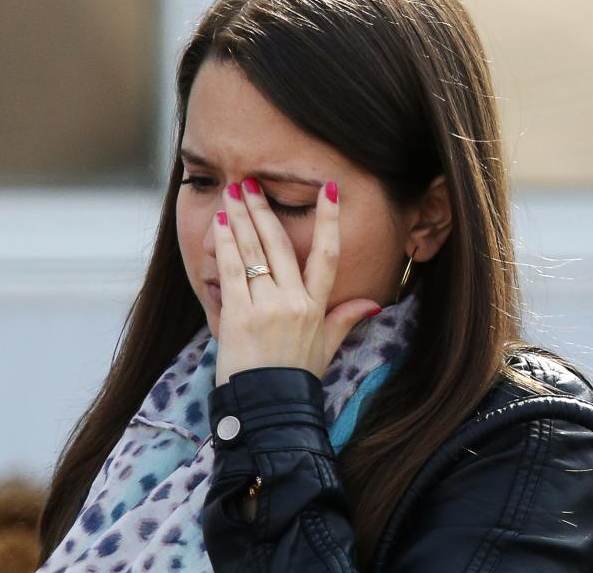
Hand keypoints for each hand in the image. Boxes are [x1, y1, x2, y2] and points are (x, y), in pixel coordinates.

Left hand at [213, 178, 381, 386]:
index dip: (329, 219)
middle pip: (280, 244)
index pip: (328, 254)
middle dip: (264, 210)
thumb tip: (373, 304)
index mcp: (317, 307)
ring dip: (241, 219)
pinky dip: (225, 244)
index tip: (328, 189)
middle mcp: (294, 301)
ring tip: (232, 194)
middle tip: (251, 184)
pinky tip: (219, 224)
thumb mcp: (326, 348)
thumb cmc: (295, 380)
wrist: (270, 409)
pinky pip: (232, 270)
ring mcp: (267, 307)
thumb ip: (345, 320)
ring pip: (253, 251)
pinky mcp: (240, 315)